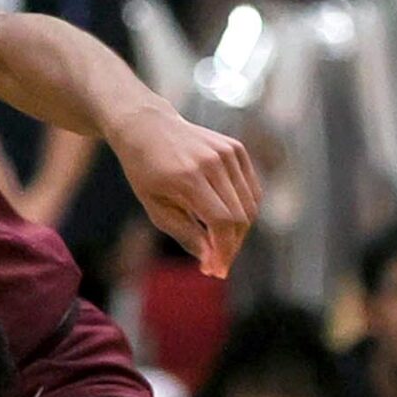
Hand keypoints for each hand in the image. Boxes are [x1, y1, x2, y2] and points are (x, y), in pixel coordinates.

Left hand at [105, 106, 259, 276]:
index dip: (224, 250)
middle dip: (231, 246)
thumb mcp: (156, 207)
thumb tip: (211, 260)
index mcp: (188, 177)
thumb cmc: (146, 171)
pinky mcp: (236, 148)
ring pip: (250, 205)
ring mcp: (228, 152)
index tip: (217, 271)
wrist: (147, 126)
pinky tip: (226, 222)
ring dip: (239, 232)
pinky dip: (244, 210)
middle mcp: (213, 162)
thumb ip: (185, 234)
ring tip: (219, 245)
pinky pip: (251, 189)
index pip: (222, 221)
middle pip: (240, 216)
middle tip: (217, 264)